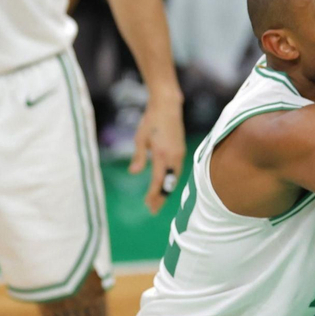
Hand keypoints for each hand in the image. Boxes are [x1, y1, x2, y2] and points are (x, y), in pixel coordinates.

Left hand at [131, 90, 185, 212]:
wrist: (168, 106)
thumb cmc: (151, 120)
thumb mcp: (140, 138)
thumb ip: (138, 157)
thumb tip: (133, 173)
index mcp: (162, 154)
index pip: (158, 181)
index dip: (153, 195)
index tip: (148, 206)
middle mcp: (174, 156)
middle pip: (169, 183)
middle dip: (161, 197)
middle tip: (153, 210)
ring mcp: (180, 153)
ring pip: (174, 178)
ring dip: (167, 189)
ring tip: (158, 199)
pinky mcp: (181, 150)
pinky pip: (177, 170)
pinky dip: (171, 180)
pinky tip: (165, 183)